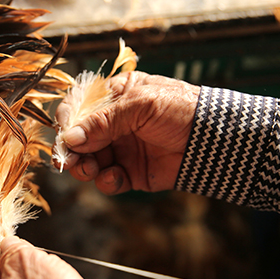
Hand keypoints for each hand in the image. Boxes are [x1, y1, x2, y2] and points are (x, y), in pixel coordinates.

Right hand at [56, 71, 199, 194]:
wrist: (214, 140)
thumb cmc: (180, 110)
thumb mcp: (140, 106)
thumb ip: (103, 121)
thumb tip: (70, 139)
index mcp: (115, 96)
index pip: (78, 106)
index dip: (67, 120)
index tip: (65, 134)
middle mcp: (113, 123)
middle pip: (77, 138)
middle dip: (71, 151)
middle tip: (69, 161)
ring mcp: (121, 148)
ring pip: (88, 161)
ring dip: (84, 168)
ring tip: (91, 170)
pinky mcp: (131, 172)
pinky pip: (107, 180)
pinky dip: (106, 182)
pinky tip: (115, 178)